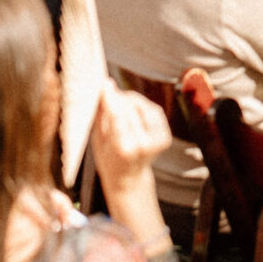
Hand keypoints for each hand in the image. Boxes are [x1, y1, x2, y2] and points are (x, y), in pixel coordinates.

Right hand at [92, 83, 174, 252]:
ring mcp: (158, 140)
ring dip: (128, 102)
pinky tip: (131, 115)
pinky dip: (139, 107)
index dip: (111, 97)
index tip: (104, 83)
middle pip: (129, 108)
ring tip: (117, 112)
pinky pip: (151, 109)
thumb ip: (101, 112)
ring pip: (141, 105)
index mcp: (124, 149)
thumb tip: (106, 84)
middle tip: (105, 95)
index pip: (117, 115)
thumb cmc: (107, 158)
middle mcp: (144, 145)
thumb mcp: (97, 139)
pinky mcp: (165, 134)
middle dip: (117, 98)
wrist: (128, 178)